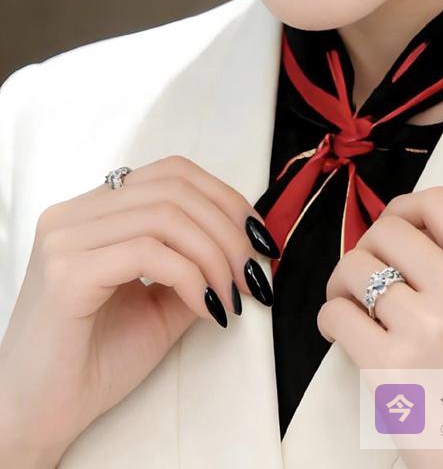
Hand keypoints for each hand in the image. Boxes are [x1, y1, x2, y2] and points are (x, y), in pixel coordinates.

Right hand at [0, 155, 277, 461]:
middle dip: (229, 228)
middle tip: (255, 272)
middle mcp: (74, 213)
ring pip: (165, 215)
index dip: (224, 197)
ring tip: (233, 295)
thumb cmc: (92, 363)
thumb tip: (247, 248)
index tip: (259, 238)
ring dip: (216, 254)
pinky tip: (208, 307)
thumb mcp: (159, 305)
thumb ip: (194, 267)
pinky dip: (192, 277)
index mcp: (93, 211)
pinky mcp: (66, 271)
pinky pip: (148, 253)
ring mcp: (65, 237)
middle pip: (174, 188)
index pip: (170, 173)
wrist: (36, 417)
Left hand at [317, 186, 442, 467]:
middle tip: (367, 273)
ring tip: (350, 303)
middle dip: (368, 247)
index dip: (406, 207)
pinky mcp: (390, 367)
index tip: (394, 225)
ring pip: (355, 267)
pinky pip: (336, 314)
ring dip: (343, 283)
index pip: (442, 203)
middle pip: (388, 230)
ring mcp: (428, 329)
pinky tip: (342, 332)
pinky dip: (330, 319)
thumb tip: (410, 233)